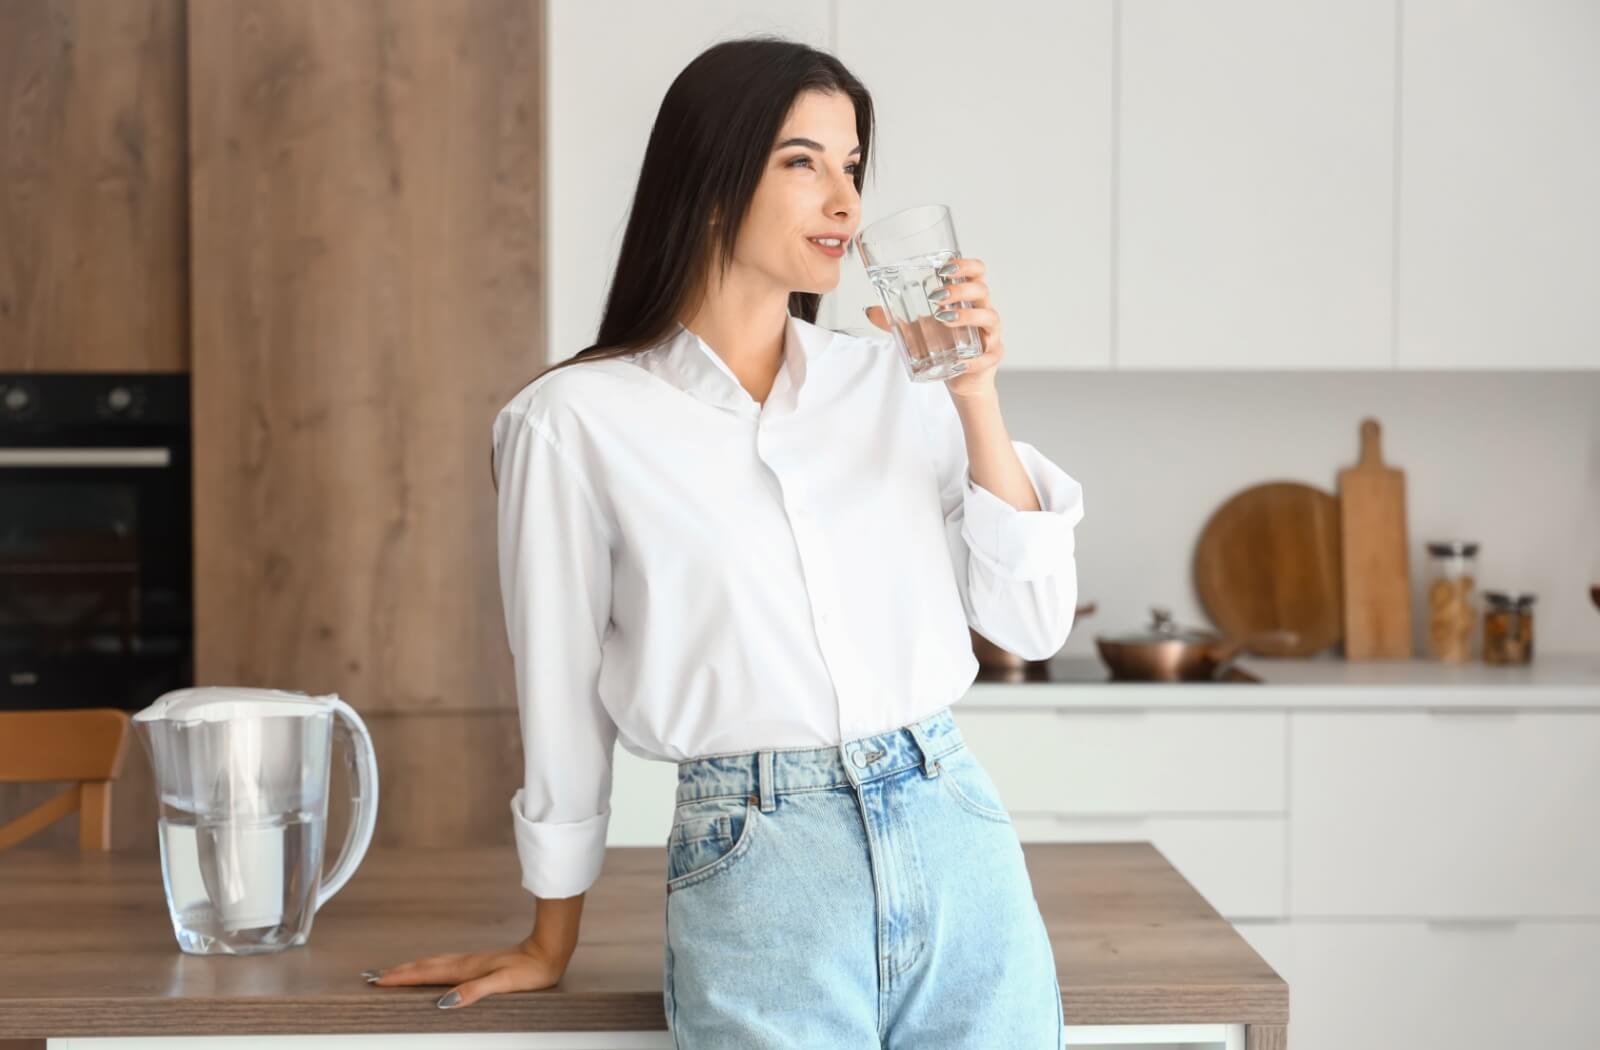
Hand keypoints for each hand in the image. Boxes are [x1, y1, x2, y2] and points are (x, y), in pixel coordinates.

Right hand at [364, 937, 568, 1008]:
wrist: (550, 951)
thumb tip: (445, 1002)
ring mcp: (472, 962)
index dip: (401, 977)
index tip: (378, 980)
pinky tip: (432, 971)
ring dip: (412, 968)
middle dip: (399, 972)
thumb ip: (474, 991)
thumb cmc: (531, 970)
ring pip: (434, 964)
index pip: (426, 974)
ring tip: (395, 971)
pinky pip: (446, 965)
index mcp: (466, 969)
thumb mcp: (503, 983)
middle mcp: (465, 963)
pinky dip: (430, 967)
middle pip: (425, 966)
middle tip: (375, 976)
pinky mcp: (481, 963)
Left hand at [864, 255, 1003, 401]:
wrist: (961, 378)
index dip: (966, 265)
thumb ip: (896, 320)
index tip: (944, 268)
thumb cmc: (945, 345)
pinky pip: (988, 355)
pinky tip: (959, 361)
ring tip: (944, 318)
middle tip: (937, 295)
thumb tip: (870, 311)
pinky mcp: (991, 357)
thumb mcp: (918, 330)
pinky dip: (974, 359)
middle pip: (982, 290)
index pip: (977, 273)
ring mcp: (989, 334)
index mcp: (968, 299)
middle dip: (960, 289)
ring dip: (968, 314)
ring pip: (990, 317)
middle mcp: (982, 312)